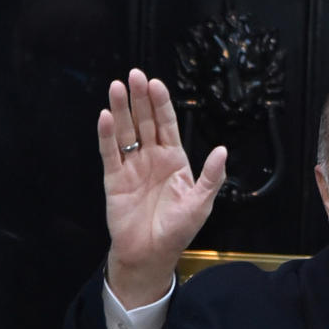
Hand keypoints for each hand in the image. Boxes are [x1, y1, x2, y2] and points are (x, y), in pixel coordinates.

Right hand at [99, 69, 226, 306]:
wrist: (151, 254)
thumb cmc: (177, 230)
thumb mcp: (200, 203)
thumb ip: (211, 176)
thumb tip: (222, 150)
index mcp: (174, 160)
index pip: (167, 125)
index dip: (161, 104)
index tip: (156, 84)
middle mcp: (151, 158)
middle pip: (144, 121)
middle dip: (140, 98)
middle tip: (135, 75)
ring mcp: (132, 166)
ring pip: (125, 131)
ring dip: (121, 109)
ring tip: (117, 87)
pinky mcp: (114, 178)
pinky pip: (110, 152)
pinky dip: (107, 134)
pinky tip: (106, 116)